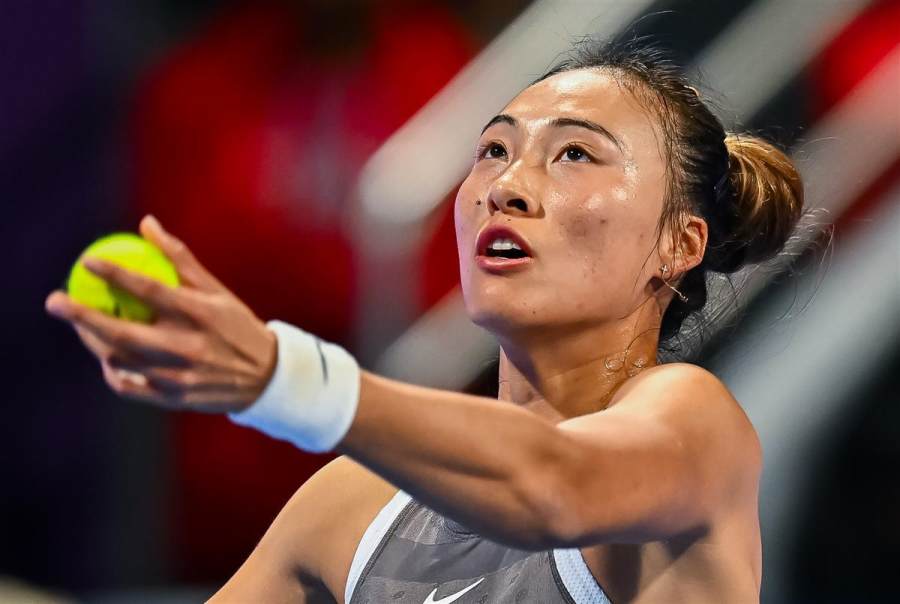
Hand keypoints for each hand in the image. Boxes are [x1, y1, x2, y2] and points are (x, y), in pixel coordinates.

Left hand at [45, 215, 277, 413]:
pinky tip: (108, 357)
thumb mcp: (216, 290)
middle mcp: (188, 346)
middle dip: (82, 316)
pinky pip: (128, 385)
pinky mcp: (173, 398)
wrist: (265, 378)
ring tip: (80, 325)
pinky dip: (112, 370)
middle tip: (55, 301)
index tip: (87, 262)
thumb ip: (180, 258)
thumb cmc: (236, 326)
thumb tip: (146, 223)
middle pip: (122, 332)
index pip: (150, 289)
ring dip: (92, 340)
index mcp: (201, 314)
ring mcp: (179, 375)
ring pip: (119, 359)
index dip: (115, 274)